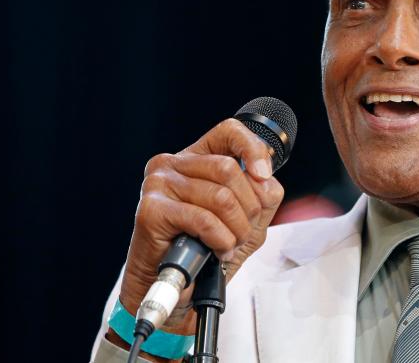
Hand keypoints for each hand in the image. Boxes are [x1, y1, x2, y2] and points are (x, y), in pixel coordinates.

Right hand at [116, 118, 283, 336]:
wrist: (177, 288)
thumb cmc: (207, 252)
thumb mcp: (247, 220)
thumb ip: (263, 196)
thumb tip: (267, 181)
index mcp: (195, 158)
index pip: (228, 131)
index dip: (252, 149)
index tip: (263, 176)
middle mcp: (173, 164)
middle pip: (228, 168)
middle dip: (248, 207)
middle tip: (243, 232)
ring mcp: (159, 184)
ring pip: (220, 197)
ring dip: (236, 230)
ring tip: (230, 245)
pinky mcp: (151, 210)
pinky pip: (204, 219)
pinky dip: (220, 240)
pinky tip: (217, 251)